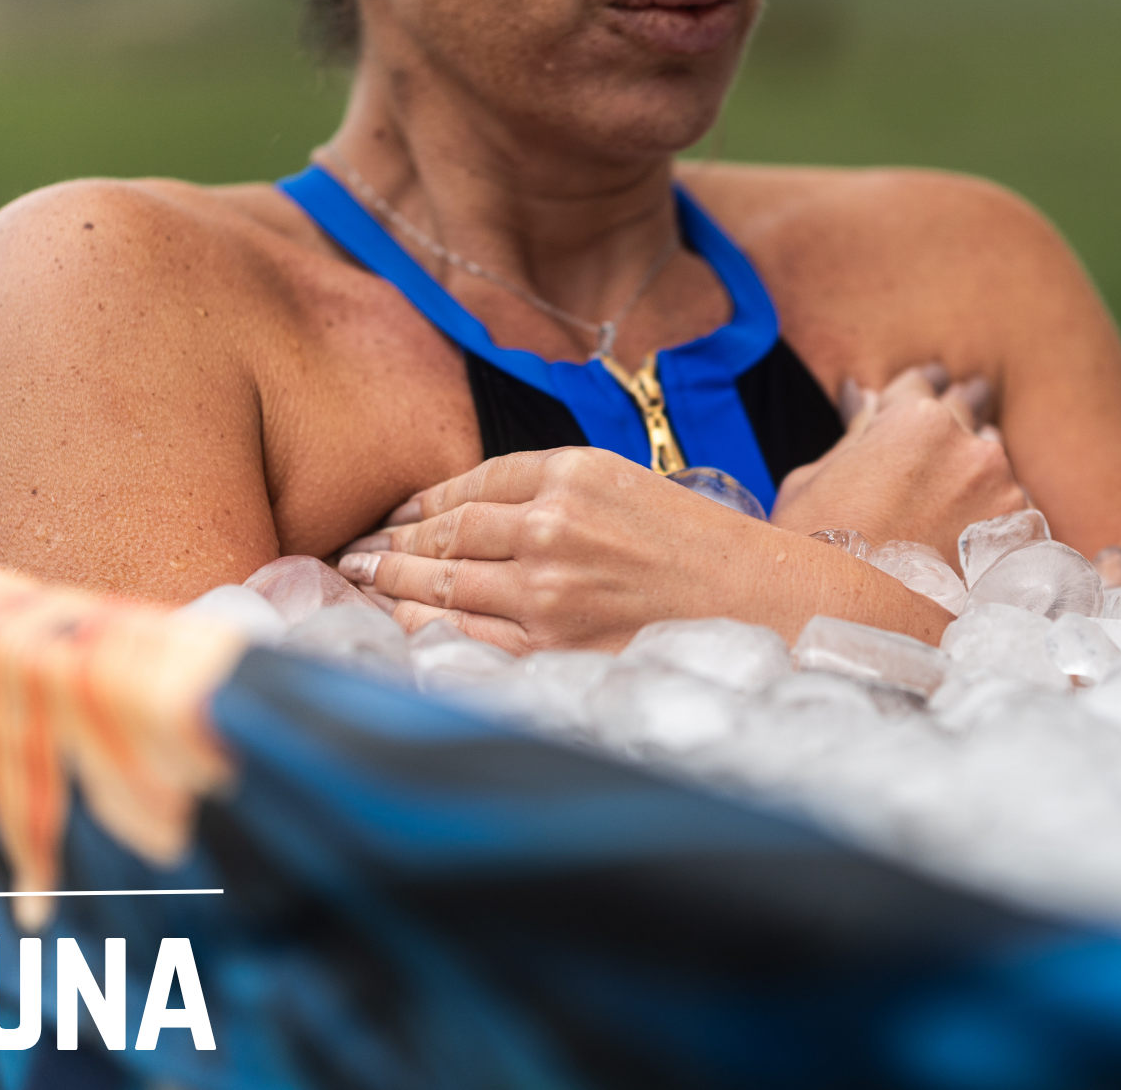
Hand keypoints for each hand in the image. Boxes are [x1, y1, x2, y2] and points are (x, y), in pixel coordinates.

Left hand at [336, 447, 785, 652]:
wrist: (768, 604)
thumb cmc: (702, 548)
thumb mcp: (629, 487)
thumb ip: (554, 490)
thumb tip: (472, 515)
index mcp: (574, 472)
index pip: (470, 483)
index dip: (420, 502)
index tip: (393, 515)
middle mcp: (552, 525)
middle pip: (444, 532)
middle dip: (389, 543)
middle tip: (352, 552)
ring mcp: (548, 591)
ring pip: (442, 583)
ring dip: (391, 583)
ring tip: (359, 582)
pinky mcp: (551, 648)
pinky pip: (463, 636)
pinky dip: (422, 628)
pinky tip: (397, 624)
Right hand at [771, 364, 1026, 565]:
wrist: (853, 625)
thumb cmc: (815, 550)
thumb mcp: (811, 478)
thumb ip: (854, 434)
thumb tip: (868, 402)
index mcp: (915, 419)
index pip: (919, 386)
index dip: (910, 395)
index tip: (915, 398)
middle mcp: (970, 446)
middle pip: (965, 417)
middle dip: (947, 429)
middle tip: (938, 440)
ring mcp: (1003, 493)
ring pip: (991, 468)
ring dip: (971, 480)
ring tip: (940, 514)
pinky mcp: (1022, 540)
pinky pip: (1009, 517)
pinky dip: (989, 526)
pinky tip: (959, 550)